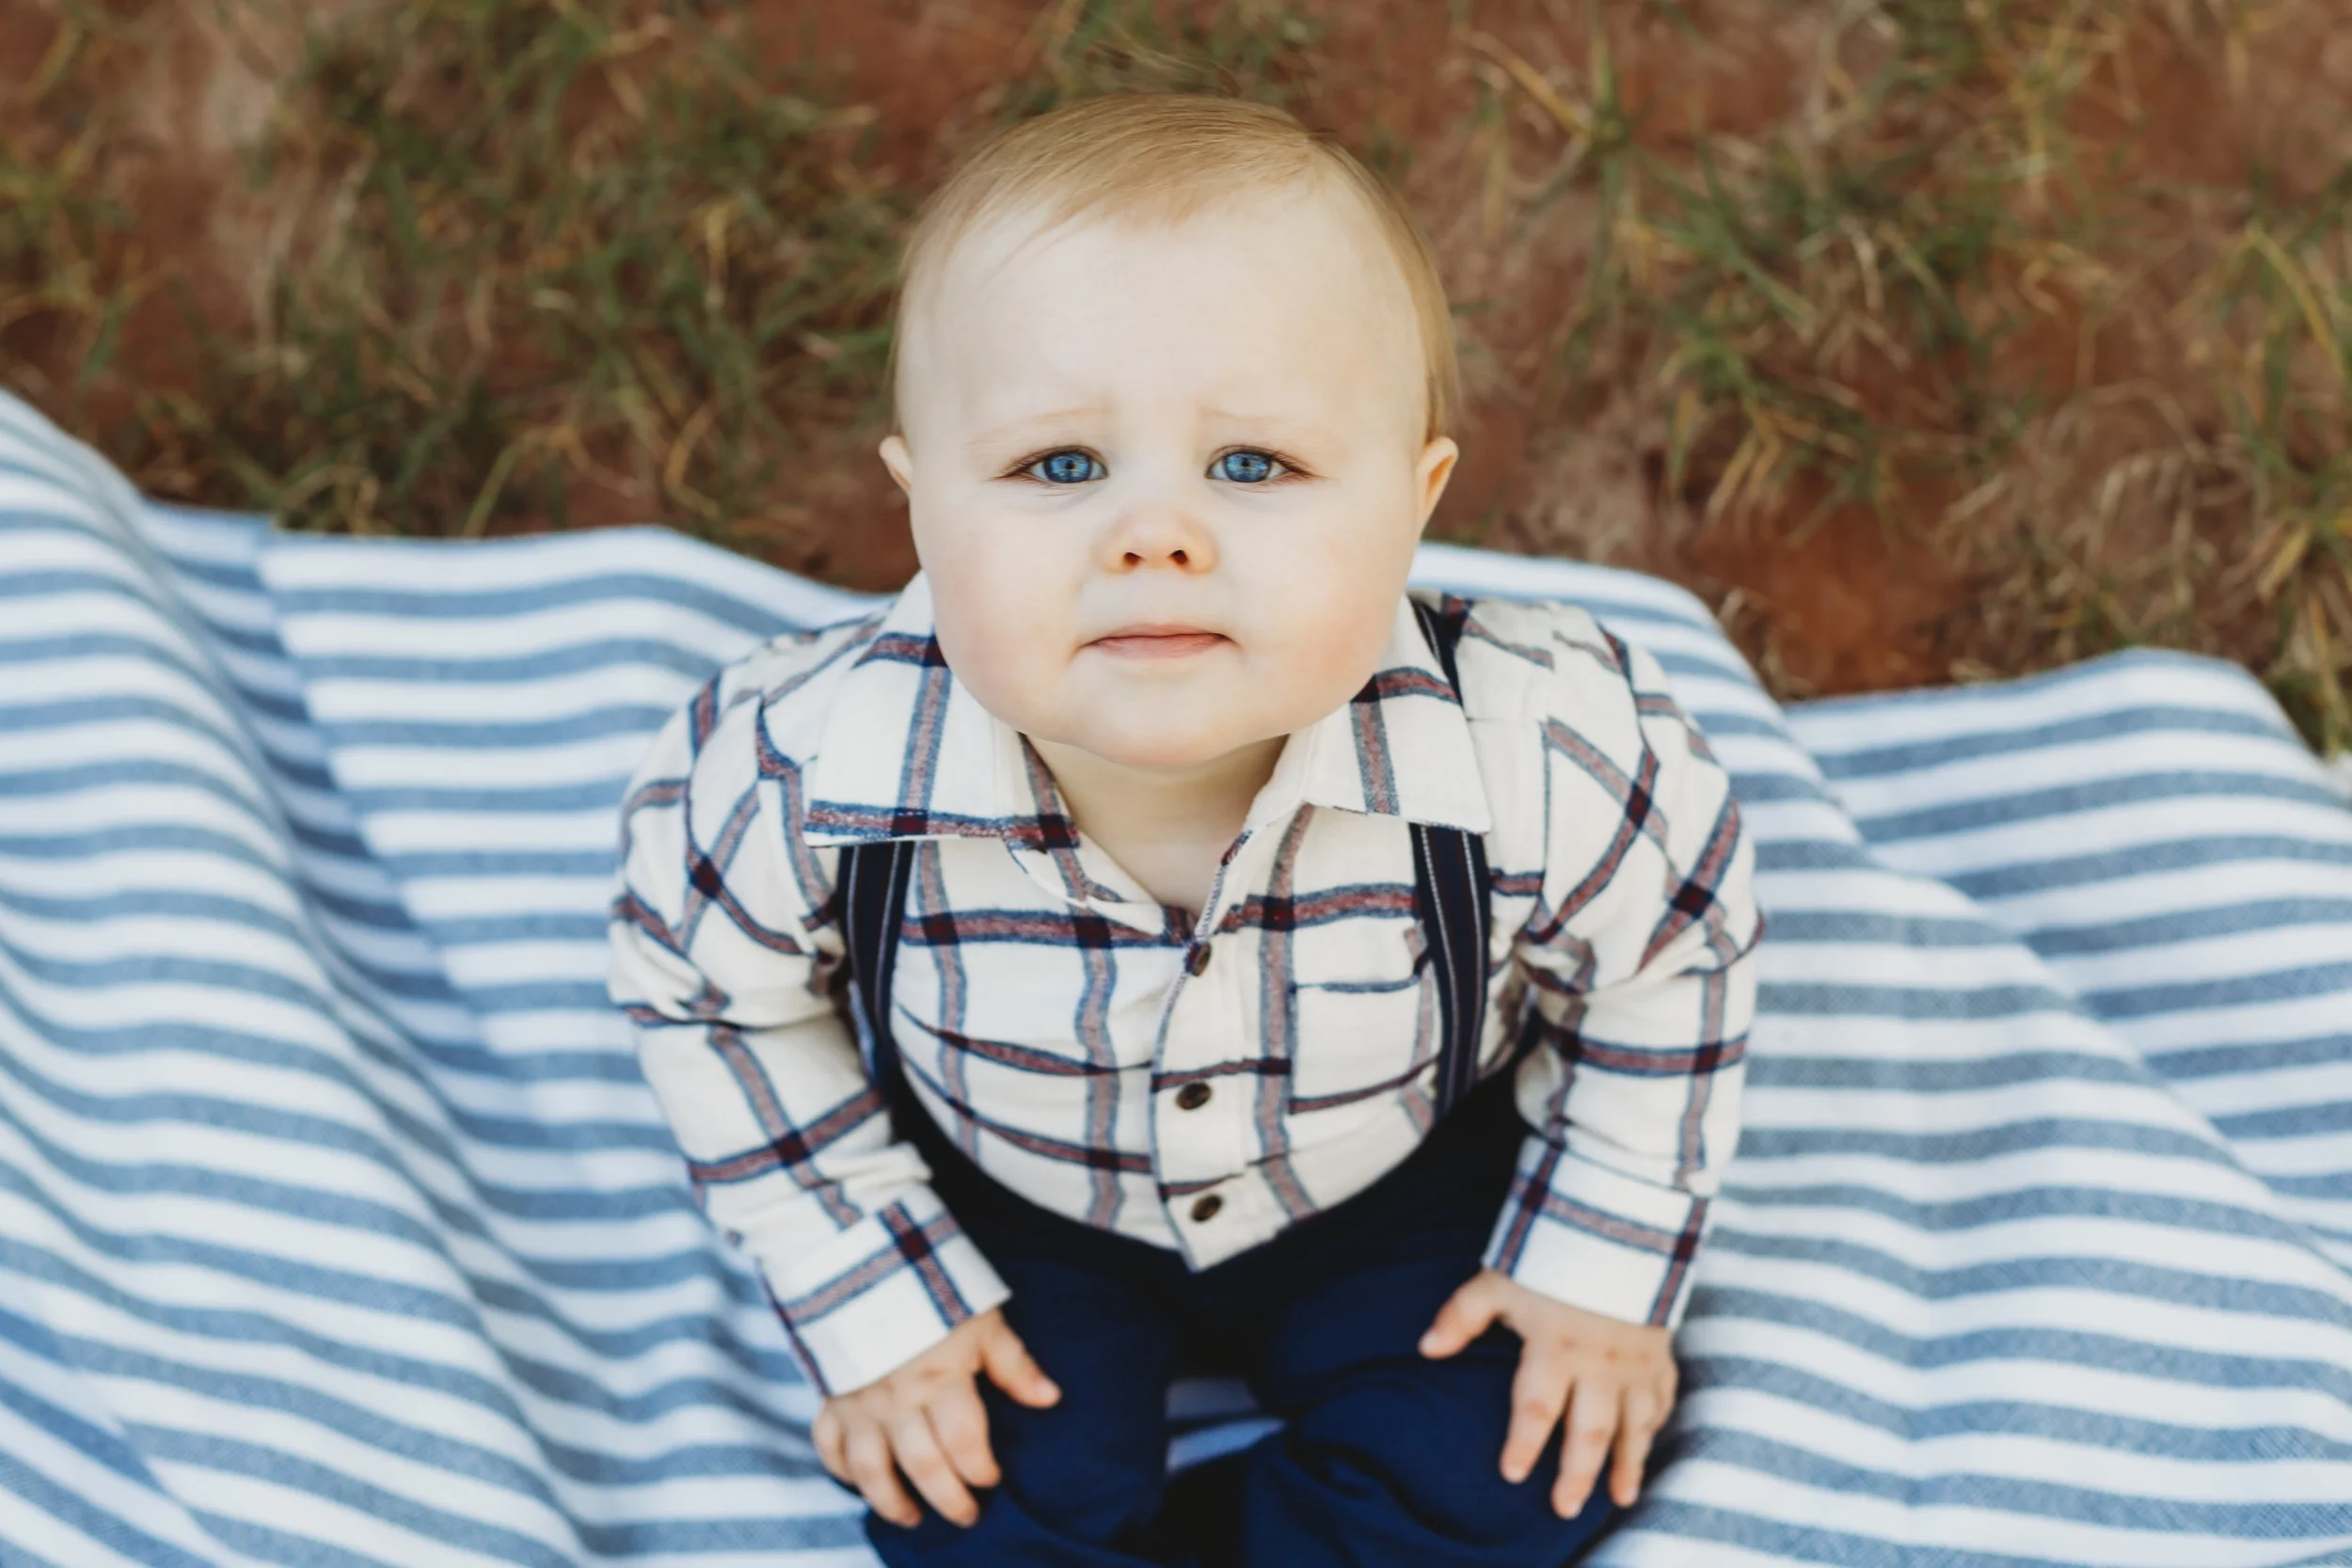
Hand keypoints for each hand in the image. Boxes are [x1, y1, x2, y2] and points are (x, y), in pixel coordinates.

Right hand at [810, 1308, 1059, 1528]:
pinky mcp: (829, 1397)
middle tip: (966, 1515)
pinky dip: (839, 1469)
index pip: (964, 1442)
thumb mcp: (980, 1319)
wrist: (862, 1260)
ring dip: (891, 1502)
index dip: (981, 1468)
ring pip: (871, 1470)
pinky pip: (828, 1445)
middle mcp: (898, 1399)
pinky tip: (858, 1482)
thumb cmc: (931, 1288)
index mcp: (940, 1379)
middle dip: (949, 1498)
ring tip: (912, 1517)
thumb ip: (1012, 1363)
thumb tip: (1050, 1398)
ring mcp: (859, 1403)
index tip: (992, 1478)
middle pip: (924, 1466)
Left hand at [1420, 1268, 1676, 1517]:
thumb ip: (1462, 1316)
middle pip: (1590, 1430)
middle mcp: (1599, 1362)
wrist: (1622, 1222)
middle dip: (1577, 1473)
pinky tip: (1647, 1446)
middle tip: (1565, 1508)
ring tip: (1620, 1498)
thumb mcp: (1499, 1279)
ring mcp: (1636, 1361)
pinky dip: (1656, 1425)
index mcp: (1556, 1346)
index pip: (1536, 1407)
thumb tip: (1425, 1349)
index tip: (1512, 1474)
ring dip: (1628, 1463)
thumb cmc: (1552, 1251)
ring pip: (1635, 1424)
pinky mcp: (1660, 1351)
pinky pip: (1662, 1397)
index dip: (1523, 1443)